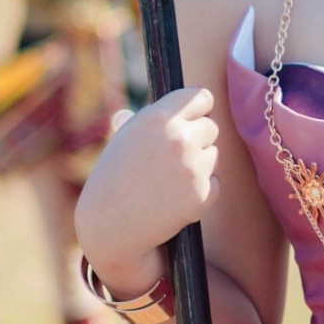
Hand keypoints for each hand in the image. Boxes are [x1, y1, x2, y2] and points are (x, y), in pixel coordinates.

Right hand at [75, 86, 219, 290]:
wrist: (109, 226)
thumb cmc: (113, 179)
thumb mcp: (127, 137)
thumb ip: (157, 119)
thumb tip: (187, 104)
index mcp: (158, 119)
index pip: (201, 97)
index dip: (199, 107)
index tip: (197, 114)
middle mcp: (179, 139)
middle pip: (211, 126)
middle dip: (198, 137)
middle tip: (176, 155)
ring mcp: (193, 168)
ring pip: (214, 154)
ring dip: (199, 163)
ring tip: (168, 179)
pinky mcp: (202, 194)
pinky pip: (214, 182)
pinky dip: (200, 189)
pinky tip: (174, 197)